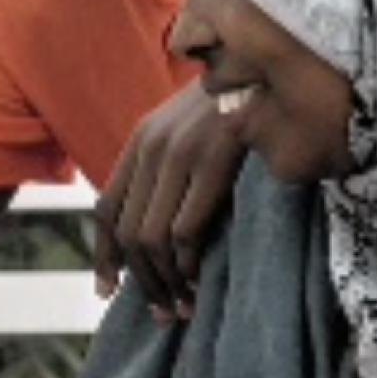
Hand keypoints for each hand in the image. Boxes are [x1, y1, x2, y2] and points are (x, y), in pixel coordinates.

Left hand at [94, 86, 244, 320]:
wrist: (271, 63)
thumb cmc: (240, 102)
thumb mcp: (189, 129)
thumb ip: (167, 165)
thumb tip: (154, 226)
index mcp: (141, 141)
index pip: (107, 209)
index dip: (104, 255)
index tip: (107, 291)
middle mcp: (151, 147)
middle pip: (127, 232)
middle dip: (140, 282)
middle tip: (160, 314)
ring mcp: (179, 153)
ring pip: (151, 238)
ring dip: (165, 282)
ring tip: (181, 308)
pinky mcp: (212, 160)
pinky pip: (185, 229)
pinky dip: (188, 264)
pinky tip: (200, 281)